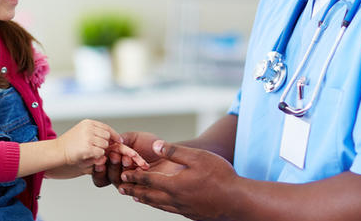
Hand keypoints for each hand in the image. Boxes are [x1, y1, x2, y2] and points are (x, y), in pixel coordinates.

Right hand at [56, 119, 121, 164]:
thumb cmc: (68, 145)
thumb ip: (95, 133)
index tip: (119, 140)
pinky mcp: (88, 148)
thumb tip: (114, 139)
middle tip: (97, 149)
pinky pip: (100, 153)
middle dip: (106, 144)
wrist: (56, 152)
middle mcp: (89, 128)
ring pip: (105, 145)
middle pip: (107, 136)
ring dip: (100, 151)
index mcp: (87, 123)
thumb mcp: (81, 132)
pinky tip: (87, 156)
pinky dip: (96, 156)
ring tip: (89, 152)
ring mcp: (88, 138)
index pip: (106, 127)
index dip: (114, 135)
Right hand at [92, 131, 159, 187]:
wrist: (171, 153)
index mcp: (114, 161)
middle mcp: (119, 173)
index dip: (97, 164)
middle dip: (109, 165)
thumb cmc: (153, 145)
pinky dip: (132, 178)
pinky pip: (131, 188)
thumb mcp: (135, 138)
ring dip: (119, 170)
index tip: (102, 156)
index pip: (99, 167)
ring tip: (126, 159)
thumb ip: (122, 139)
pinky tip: (135, 170)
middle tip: (115, 155)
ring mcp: (129, 182)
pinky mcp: (140, 189)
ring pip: (116, 182)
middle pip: (104, 176)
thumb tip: (112, 143)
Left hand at [118, 140, 238, 219]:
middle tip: (122, 189)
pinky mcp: (191, 213)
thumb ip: (176, 151)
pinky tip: (161, 204)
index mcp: (173, 185)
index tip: (124, 176)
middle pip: (149, 195)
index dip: (134, 178)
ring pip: (158, 204)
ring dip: (145, 200)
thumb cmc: (220, 176)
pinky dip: (159, 206)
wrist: (237, 201)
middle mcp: (174, 199)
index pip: (147, 181)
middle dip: (134, 191)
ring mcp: (183, 208)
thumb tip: (156, 146)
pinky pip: (169, 209)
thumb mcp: (198, 157)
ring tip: (136, 198)